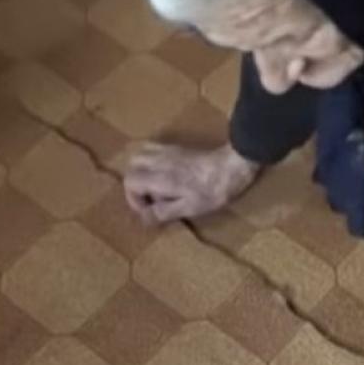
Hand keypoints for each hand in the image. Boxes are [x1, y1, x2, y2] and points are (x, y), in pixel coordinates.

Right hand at [123, 143, 259, 224]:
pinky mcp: (179, 147)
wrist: (234, 165)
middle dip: (135, 184)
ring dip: (142, 170)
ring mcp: (168, 150)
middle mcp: (159, 160)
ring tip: (155, 186)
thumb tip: (144, 217)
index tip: (149, 210)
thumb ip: (163, 212)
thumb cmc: (213, 190)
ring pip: (140, 154)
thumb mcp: (189, 207)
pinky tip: (165, 173)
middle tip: (151, 198)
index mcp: (159, 177)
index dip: (134, 199)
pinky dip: (151, 160)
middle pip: (131, 166)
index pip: (130, 182)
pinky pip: (154, 147)